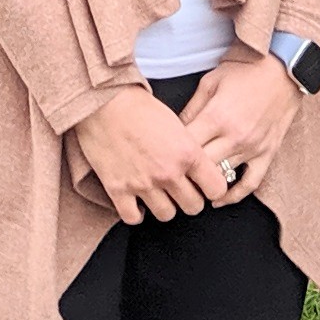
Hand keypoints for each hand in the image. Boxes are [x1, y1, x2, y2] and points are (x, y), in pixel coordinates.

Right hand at [76, 85, 234, 224]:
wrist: (102, 101)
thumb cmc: (138, 105)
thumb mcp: (175, 122)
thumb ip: (188, 149)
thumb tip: (197, 168)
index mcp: (187, 153)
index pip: (217, 189)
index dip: (211, 188)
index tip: (204, 184)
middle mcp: (168, 172)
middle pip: (193, 207)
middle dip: (189, 199)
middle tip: (180, 188)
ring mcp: (143, 183)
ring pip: (166, 215)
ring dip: (164, 205)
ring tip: (157, 192)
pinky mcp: (118, 189)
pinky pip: (133, 218)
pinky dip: (136, 212)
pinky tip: (136, 201)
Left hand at [175, 49, 301, 200]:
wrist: (284, 69)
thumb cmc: (246, 69)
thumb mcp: (210, 81)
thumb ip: (192, 108)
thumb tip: (174, 129)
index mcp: (216, 116)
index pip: (186, 146)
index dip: (170, 151)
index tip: (162, 153)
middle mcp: (234, 137)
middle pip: (200, 166)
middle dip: (184, 171)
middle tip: (171, 173)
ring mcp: (252, 148)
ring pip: (222, 177)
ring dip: (204, 184)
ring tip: (188, 187)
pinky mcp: (267, 154)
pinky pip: (250, 183)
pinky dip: (234, 196)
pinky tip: (219, 199)